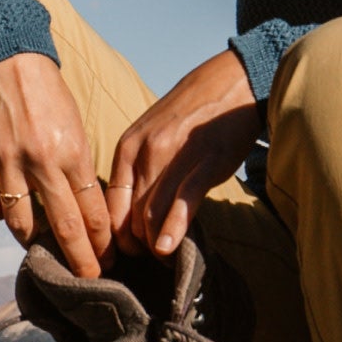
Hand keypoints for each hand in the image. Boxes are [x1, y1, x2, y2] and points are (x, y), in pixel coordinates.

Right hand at [0, 53, 112, 277]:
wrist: (1, 53)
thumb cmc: (43, 89)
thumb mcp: (72, 123)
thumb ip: (77, 164)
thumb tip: (85, 207)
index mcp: (72, 149)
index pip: (93, 211)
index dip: (101, 243)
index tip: (106, 260)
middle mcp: (40, 159)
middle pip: (65, 227)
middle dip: (80, 259)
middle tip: (87, 278)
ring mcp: (4, 160)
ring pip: (20, 224)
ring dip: (33, 240)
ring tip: (40, 244)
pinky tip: (2, 209)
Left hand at [106, 49, 259, 257]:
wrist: (232, 82)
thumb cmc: (192, 114)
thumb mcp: (152, 134)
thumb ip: (139, 167)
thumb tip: (134, 210)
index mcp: (127, 148)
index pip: (110, 204)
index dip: (116, 235)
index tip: (129, 250)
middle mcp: (144, 152)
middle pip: (129, 216)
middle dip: (137, 245)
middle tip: (150, 258)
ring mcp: (174, 157)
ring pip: (151, 213)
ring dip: (155, 244)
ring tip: (164, 257)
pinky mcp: (205, 162)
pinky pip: (182, 201)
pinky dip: (173, 229)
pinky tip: (168, 249)